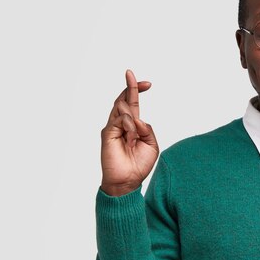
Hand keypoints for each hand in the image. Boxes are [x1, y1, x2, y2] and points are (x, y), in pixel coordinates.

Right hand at [100, 69, 158, 195]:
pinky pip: (120, 120)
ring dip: (134, 119)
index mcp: (132, 125)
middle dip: (131, 86)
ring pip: (122, 107)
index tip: (147, 83)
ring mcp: (113, 127)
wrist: (128, 181)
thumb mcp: (152, 144)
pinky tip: (131, 139)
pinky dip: (129, 127)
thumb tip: (137, 119)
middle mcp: (121, 124)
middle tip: (138, 77)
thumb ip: (147, 129)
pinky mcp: (107, 133)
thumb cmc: (139, 165)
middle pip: (124, 99)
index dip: (137, 90)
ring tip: (134, 139)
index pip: (132, 103)